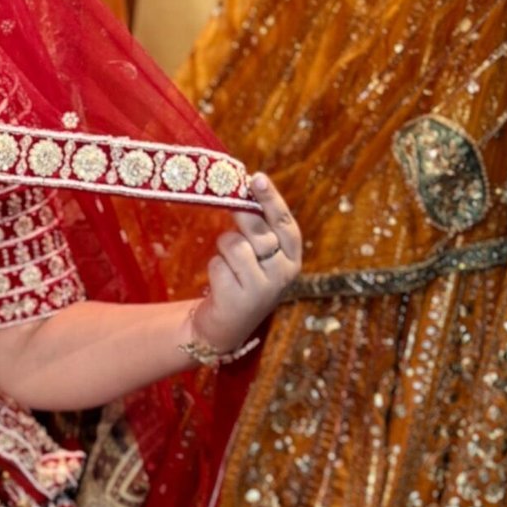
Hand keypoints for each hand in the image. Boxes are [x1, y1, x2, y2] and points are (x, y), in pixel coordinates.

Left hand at [192, 172, 302, 353]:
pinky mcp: (238, 299)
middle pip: (258, 231)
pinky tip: (220, 283)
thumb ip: (260, 229)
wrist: (225, 327)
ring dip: (223, 248)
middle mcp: (282, 273)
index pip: (285, 223)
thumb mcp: (260, 257)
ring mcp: (262, 288)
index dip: (271, 200)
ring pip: (235, 245)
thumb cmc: (242, 281)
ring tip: (228, 263)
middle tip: (232, 205)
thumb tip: (247, 187)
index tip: (256, 178)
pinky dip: (214, 267)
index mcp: (292, 259)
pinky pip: (218, 265)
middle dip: (242, 215)